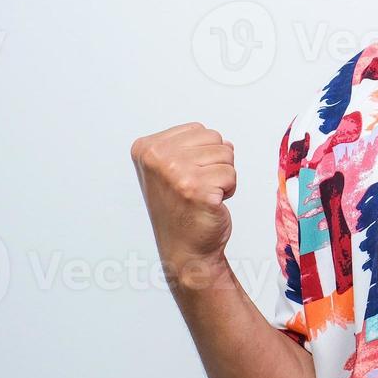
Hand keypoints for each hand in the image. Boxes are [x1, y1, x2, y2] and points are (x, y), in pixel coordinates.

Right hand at [130, 122, 236, 283]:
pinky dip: (229, 189)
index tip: (184, 175)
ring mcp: (175, 173)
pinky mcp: (197, 189)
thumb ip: (190, 146)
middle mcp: (157, 158)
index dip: (201, 152)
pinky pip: (232, 174)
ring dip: (223, 176)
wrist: (185, 249)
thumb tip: (225, 142)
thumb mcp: (170, 168)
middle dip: (215, 162)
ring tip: (204, 194)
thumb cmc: (180, 209)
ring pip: (227, 154)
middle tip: (197, 186)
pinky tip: (211, 203)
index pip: (197, 128)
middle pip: (214, 138)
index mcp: (146, 148)